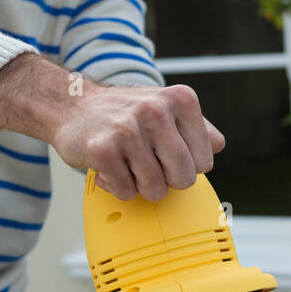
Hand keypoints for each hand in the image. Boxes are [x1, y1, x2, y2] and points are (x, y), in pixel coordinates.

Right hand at [0, 54, 225, 200]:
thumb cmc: (125, 113)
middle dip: (166, 180)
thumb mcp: (166, 109)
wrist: (72, 105)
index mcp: (181, 99)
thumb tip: (218, 146)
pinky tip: (109, 166)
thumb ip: (198, 128)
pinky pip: (127, 192)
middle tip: (147, 162)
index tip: (166, 152)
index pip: (205, 162)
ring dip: (139, 184)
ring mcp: (128, 128)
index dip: (185, 166)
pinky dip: (117, 187)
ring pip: (155, 190)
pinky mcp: (103, 149)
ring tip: (127, 161)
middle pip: (184, 179)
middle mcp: (156, 109)